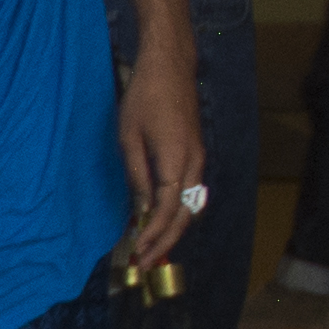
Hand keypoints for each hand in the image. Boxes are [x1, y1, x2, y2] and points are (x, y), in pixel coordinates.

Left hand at [109, 54, 206, 277]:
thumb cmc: (145, 97)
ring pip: (191, 206)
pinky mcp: (195, 153)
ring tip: (152, 248)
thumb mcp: (129, 137)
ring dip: (172, 229)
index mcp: (177, 159)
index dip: (154, 233)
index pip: (168, 208)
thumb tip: (141, 207)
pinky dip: (177, 212)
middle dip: (165, 241)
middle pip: (185, 214)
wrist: (170, 66)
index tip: (138, 250)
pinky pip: (190, 192)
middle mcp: (194, 163)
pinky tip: (160, 220)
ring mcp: (198, 158)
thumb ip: (137, 174)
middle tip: (145, 262)